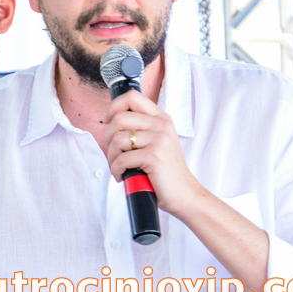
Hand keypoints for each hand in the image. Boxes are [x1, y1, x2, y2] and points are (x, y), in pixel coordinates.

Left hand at [103, 89, 203, 216]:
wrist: (184, 194)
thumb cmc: (166, 172)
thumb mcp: (158, 143)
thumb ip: (142, 130)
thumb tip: (111, 122)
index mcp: (161, 119)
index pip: (132, 97)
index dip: (113, 107)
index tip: (107, 121)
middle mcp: (161, 125)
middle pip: (119, 118)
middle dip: (108, 138)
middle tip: (114, 153)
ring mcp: (159, 139)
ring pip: (117, 139)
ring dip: (111, 157)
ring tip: (119, 167)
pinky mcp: (154, 156)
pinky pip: (122, 159)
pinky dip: (116, 170)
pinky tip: (122, 176)